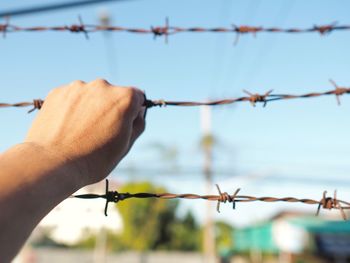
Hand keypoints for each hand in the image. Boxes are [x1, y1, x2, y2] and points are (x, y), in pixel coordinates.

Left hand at [25, 79, 145, 185]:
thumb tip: (139, 111)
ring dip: (91, 107)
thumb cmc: (94, 159)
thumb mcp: (125, 146)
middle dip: (110, 108)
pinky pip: (72, 98)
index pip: (137, 97)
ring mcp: (78, 87)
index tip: (123, 126)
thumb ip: (137, 124)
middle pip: (113, 94)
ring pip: (91, 95)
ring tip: (80, 132)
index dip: (133, 112)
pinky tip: (67, 127)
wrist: (52, 163)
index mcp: (124, 98)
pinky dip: (72, 108)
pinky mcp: (58, 92)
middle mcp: (102, 86)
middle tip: (100, 132)